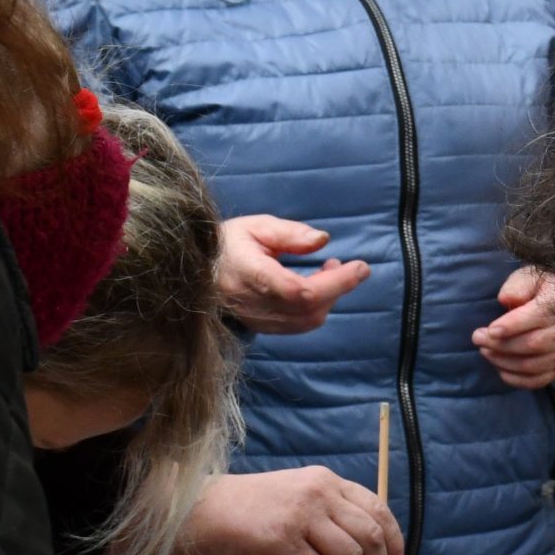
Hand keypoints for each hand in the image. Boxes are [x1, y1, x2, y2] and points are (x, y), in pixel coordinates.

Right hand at [183, 467, 403, 554]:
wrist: (194, 515)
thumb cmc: (246, 517)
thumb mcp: (296, 503)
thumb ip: (330, 520)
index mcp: (326, 482)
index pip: (379, 511)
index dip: (395, 545)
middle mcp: (318, 494)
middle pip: (371, 537)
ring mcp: (299, 516)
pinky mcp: (280, 542)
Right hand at [219, 215, 369, 333]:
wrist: (193, 271)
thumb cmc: (227, 244)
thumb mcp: (256, 227)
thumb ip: (290, 233)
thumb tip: (322, 240)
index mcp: (249, 274)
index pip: (299, 290)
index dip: (335, 283)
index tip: (360, 266)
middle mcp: (253, 303)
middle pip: (308, 309)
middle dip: (338, 288)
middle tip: (350, 266)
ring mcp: (256, 319)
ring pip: (306, 321)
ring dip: (330, 298)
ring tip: (331, 271)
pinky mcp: (260, 327)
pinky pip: (298, 325)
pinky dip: (317, 308)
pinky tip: (317, 287)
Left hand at [473, 267, 554, 390]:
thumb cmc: (544, 286)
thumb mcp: (529, 276)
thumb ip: (518, 286)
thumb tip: (507, 301)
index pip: (537, 317)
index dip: (511, 327)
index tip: (488, 331)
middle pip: (533, 344)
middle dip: (501, 346)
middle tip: (478, 339)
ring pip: (535, 365)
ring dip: (506, 362)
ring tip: (486, 353)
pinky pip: (542, 379)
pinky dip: (520, 380)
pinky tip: (502, 371)